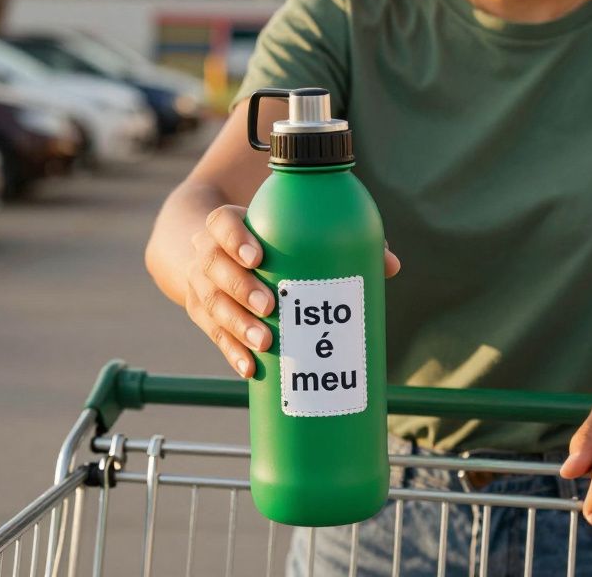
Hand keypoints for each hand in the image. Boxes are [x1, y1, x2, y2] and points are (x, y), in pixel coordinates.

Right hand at [185, 205, 400, 377]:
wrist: (216, 252)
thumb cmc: (268, 239)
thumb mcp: (290, 230)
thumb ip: (339, 241)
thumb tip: (390, 265)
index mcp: (227, 225)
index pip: (221, 223)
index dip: (235, 239)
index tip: (257, 257)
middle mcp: (208, 254)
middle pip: (214, 267)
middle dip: (241, 289)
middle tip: (270, 307)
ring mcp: (201, 286)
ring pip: (211, 305)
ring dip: (237, 327)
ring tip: (266, 343)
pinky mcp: (204, 316)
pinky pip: (214, 335)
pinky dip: (233, 352)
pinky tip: (251, 368)